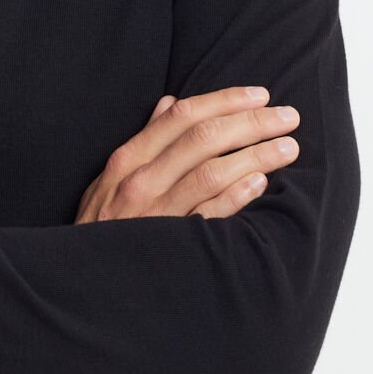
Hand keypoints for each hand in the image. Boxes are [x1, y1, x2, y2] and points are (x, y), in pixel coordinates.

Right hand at [74, 87, 299, 223]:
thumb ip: (144, 141)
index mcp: (129, 159)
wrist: (84, 279)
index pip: (183, 116)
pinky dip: (237, 196)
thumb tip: (169, 103)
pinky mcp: (171, 245)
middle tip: (289, 117)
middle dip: (252, 122)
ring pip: (212, 172)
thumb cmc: (103, 225)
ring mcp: (156, 214)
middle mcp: (141, 182)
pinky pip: (209, 215)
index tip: (261, 95)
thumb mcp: (112, 178)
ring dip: (257, 155)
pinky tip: (261, 182)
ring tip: (288, 148)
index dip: (225, 100)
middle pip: (204, 138)